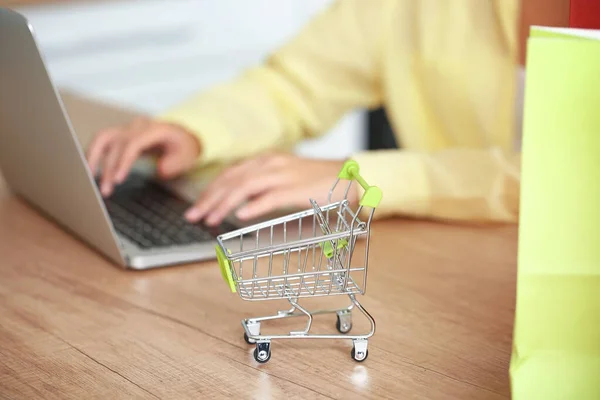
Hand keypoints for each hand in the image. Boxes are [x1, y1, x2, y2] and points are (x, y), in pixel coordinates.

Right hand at [86, 117, 200, 196]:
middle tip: (105, 190)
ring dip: (93, 158)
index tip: (118, 180)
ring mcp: (128, 129)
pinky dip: (93, 154)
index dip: (123, 162)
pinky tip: (90, 170)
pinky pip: (103, 142)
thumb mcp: (188, 155)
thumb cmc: (184, 147)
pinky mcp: (121, 135)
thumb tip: (161, 169)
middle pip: (116, 144)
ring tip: (89, 178)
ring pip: (103, 138)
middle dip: (108, 168)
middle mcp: (137, 127)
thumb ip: (176, 163)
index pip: (132, 144)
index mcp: (154, 129)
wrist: (183, 137)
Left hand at [184, 153, 358, 225]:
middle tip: (194, 216)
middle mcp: (271, 164)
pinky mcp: (297, 188)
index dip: (211, 190)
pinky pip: (271, 196)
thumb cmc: (317, 181)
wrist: (349, 176)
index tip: (197, 206)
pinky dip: (254, 206)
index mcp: (266, 161)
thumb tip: (240, 203)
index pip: (230, 174)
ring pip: (245, 187)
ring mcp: (284, 175)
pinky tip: (241, 216)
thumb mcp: (284, 178)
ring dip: (225, 204)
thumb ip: (262, 187)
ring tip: (211, 219)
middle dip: (210, 199)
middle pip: (232, 179)